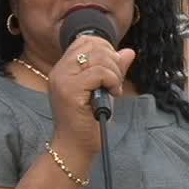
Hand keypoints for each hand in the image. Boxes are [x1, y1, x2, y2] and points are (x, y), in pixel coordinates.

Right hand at [48, 35, 135, 156]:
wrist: (76, 148)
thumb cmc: (89, 122)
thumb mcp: (104, 90)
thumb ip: (114, 70)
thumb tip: (128, 52)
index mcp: (64, 68)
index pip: (86, 41)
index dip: (106, 49)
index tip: (113, 70)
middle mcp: (59, 71)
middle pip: (93, 45)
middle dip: (113, 61)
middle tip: (115, 81)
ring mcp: (62, 80)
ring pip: (98, 58)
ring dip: (114, 73)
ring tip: (113, 89)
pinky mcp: (69, 91)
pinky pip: (99, 73)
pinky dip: (112, 81)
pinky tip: (112, 94)